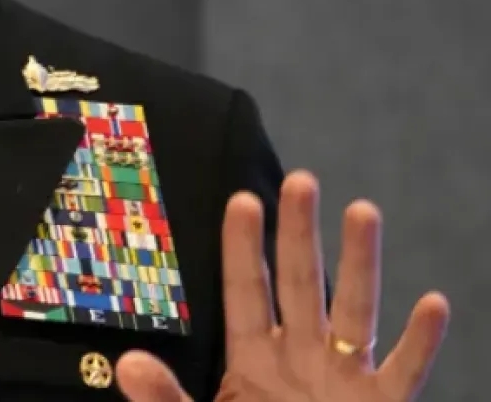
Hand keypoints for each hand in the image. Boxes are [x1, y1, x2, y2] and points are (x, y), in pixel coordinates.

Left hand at [115, 171, 448, 401]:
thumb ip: (167, 399)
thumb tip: (128, 363)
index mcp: (253, 358)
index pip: (246, 291)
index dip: (243, 247)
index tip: (241, 200)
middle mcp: (300, 357)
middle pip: (300, 284)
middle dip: (299, 233)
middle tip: (302, 180)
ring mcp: (343, 381)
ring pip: (354, 312)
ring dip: (360, 264)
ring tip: (362, 210)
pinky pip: (403, 373)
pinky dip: (420, 342)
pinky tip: (432, 303)